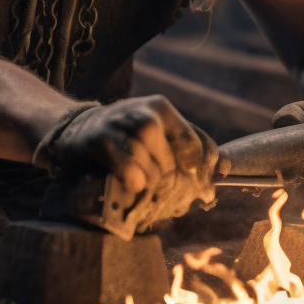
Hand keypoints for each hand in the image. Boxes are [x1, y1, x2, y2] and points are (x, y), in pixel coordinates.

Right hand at [39, 96, 218, 220]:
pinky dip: (133, 185)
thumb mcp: (156, 132)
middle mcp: (147, 114)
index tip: (202, 189)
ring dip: (148, 187)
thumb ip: (187, 147)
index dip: (204, 172)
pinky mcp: (102, 142)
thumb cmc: (124, 135)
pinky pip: (131, 174)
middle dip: (171, 185)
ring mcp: (123, 126)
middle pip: (174, 164)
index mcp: (163, 108)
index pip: (197, 144)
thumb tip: (227, 169)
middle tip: (162, 194)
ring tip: (140, 187)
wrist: (75, 127)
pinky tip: (129, 185)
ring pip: (154, 172)